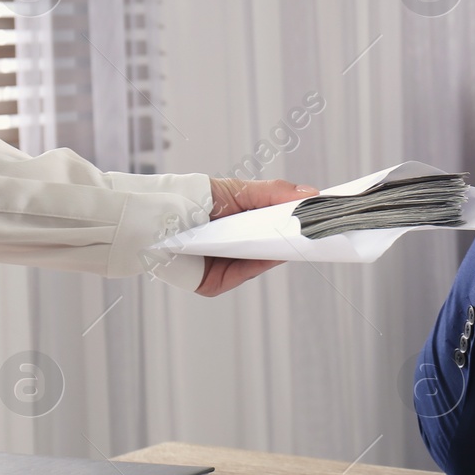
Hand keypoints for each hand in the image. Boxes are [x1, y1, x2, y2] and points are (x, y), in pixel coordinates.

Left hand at [194, 177, 317, 296]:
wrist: (156, 217)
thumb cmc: (193, 200)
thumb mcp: (240, 190)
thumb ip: (275, 193)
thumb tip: (311, 193)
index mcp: (240, 227)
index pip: (274, 228)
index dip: (295, 223)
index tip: (318, 216)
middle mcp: (233, 249)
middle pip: (270, 247)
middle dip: (292, 237)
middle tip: (315, 227)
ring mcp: (225, 267)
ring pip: (260, 261)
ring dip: (280, 250)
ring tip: (300, 236)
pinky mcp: (214, 283)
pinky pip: (244, 273)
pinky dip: (260, 263)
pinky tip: (274, 251)